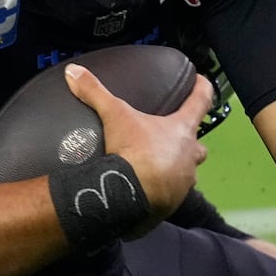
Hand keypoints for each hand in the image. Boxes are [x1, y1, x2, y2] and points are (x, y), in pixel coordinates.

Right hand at [63, 63, 211, 218]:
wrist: (132, 195)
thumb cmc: (133, 149)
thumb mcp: (113, 115)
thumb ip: (94, 91)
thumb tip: (73, 70)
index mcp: (182, 130)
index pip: (201, 102)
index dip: (203, 88)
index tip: (202, 80)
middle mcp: (190, 156)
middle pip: (199, 147)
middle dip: (190, 144)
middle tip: (173, 141)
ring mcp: (183, 183)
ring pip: (187, 174)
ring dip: (176, 170)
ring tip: (157, 169)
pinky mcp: (172, 204)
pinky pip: (170, 196)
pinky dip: (161, 193)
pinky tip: (146, 191)